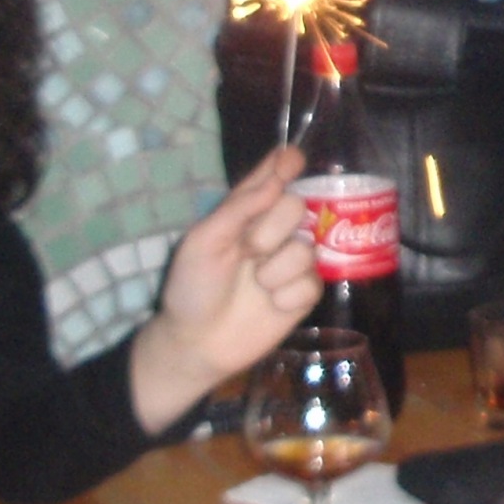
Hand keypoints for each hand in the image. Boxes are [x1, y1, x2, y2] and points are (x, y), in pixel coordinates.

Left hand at [131, 146, 321, 427]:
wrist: (197, 342)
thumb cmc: (192, 287)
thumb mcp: (204, 241)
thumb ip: (240, 208)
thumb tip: (276, 177)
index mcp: (246, 213)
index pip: (274, 177)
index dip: (286, 164)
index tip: (292, 161)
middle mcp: (274, 232)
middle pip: (297, 206)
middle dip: (271, 229)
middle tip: (248, 252)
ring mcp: (292, 263)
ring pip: (306, 248)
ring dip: (275, 269)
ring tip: (255, 285)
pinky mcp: (304, 294)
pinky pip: (311, 283)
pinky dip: (286, 295)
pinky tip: (269, 305)